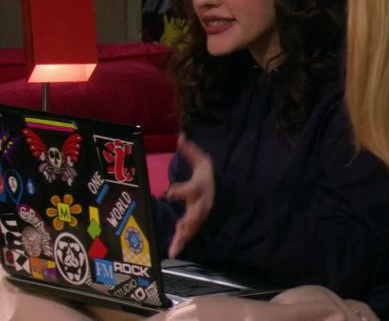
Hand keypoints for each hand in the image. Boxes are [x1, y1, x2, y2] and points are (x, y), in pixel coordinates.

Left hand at [165, 134, 214, 257]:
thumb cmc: (205, 173)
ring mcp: (199, 214)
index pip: (191, 188)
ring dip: (183, 237)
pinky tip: (172, 253)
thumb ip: (189, 150)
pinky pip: (188, 234)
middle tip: (180, 226)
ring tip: (174, 248)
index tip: (169, 192)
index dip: (181, 190)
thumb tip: (180, 136)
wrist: (219, 187)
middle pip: (196, 213)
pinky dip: (181, 243)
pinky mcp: (195, 222)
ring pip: (192, 227)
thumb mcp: (200, 159)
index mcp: (200, 186)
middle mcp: (201, 202)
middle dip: (188, 220)